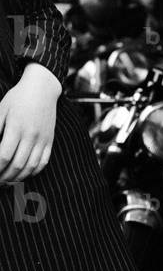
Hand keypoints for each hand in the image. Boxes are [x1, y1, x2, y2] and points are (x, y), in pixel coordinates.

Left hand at [0, 65, 59, 183]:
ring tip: (7, 181)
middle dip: (4, 176)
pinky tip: (23, 174)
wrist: (42, 89)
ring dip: (17, 177)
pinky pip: (43, 162)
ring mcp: (43, 139)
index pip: (4, 155)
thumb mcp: (0, 110)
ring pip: (30, 166)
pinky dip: (33, 172)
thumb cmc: (17, 99)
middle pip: (17, 164)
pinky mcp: (50, 140)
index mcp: (16, 127)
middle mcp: (31, 135)